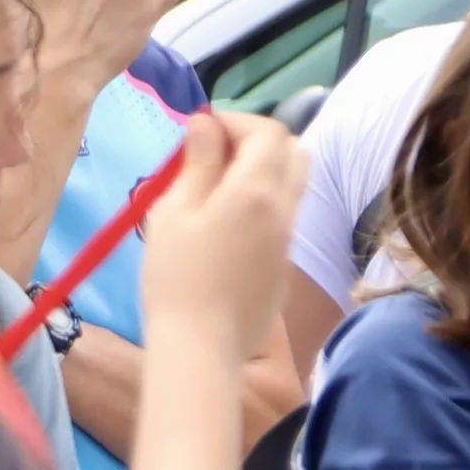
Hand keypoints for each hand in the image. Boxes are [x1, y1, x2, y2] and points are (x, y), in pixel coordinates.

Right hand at [134, 110, 304, 371]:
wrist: (201, 347)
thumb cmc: (177, 275)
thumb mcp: (175, 209)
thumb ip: (198, 161)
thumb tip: (207, 123)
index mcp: (258, 188)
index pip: (269, 130)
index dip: (237, 122)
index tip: (202, 135)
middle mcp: (285, 210)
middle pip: (294, 152)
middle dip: (258, 142)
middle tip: (214, 157)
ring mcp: (289, 241)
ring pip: (292, 187)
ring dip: (262, 174)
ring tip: (215, 192)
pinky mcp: (283, 268)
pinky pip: (282, 220)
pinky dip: (262, 206)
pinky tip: (224, 229)